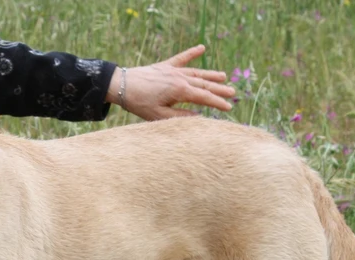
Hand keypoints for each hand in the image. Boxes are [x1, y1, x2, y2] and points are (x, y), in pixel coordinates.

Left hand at [107, 45, 235, 120]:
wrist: (122, 85)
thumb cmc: (139, 103)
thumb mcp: (160, 115)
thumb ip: (180, 116)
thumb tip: (198, 116)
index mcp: (180, 91)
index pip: (204, 98)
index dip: (218, 103)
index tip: (229, 107)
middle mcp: (180, 78)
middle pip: (204, 84)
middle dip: (219, 89)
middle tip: (233, 92)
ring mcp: (173, 71)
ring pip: (197, 72)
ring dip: (211, 75)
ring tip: (223, 76)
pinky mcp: (165, 66)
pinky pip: (181, 58)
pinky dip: (192, 53)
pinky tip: (201, 48)